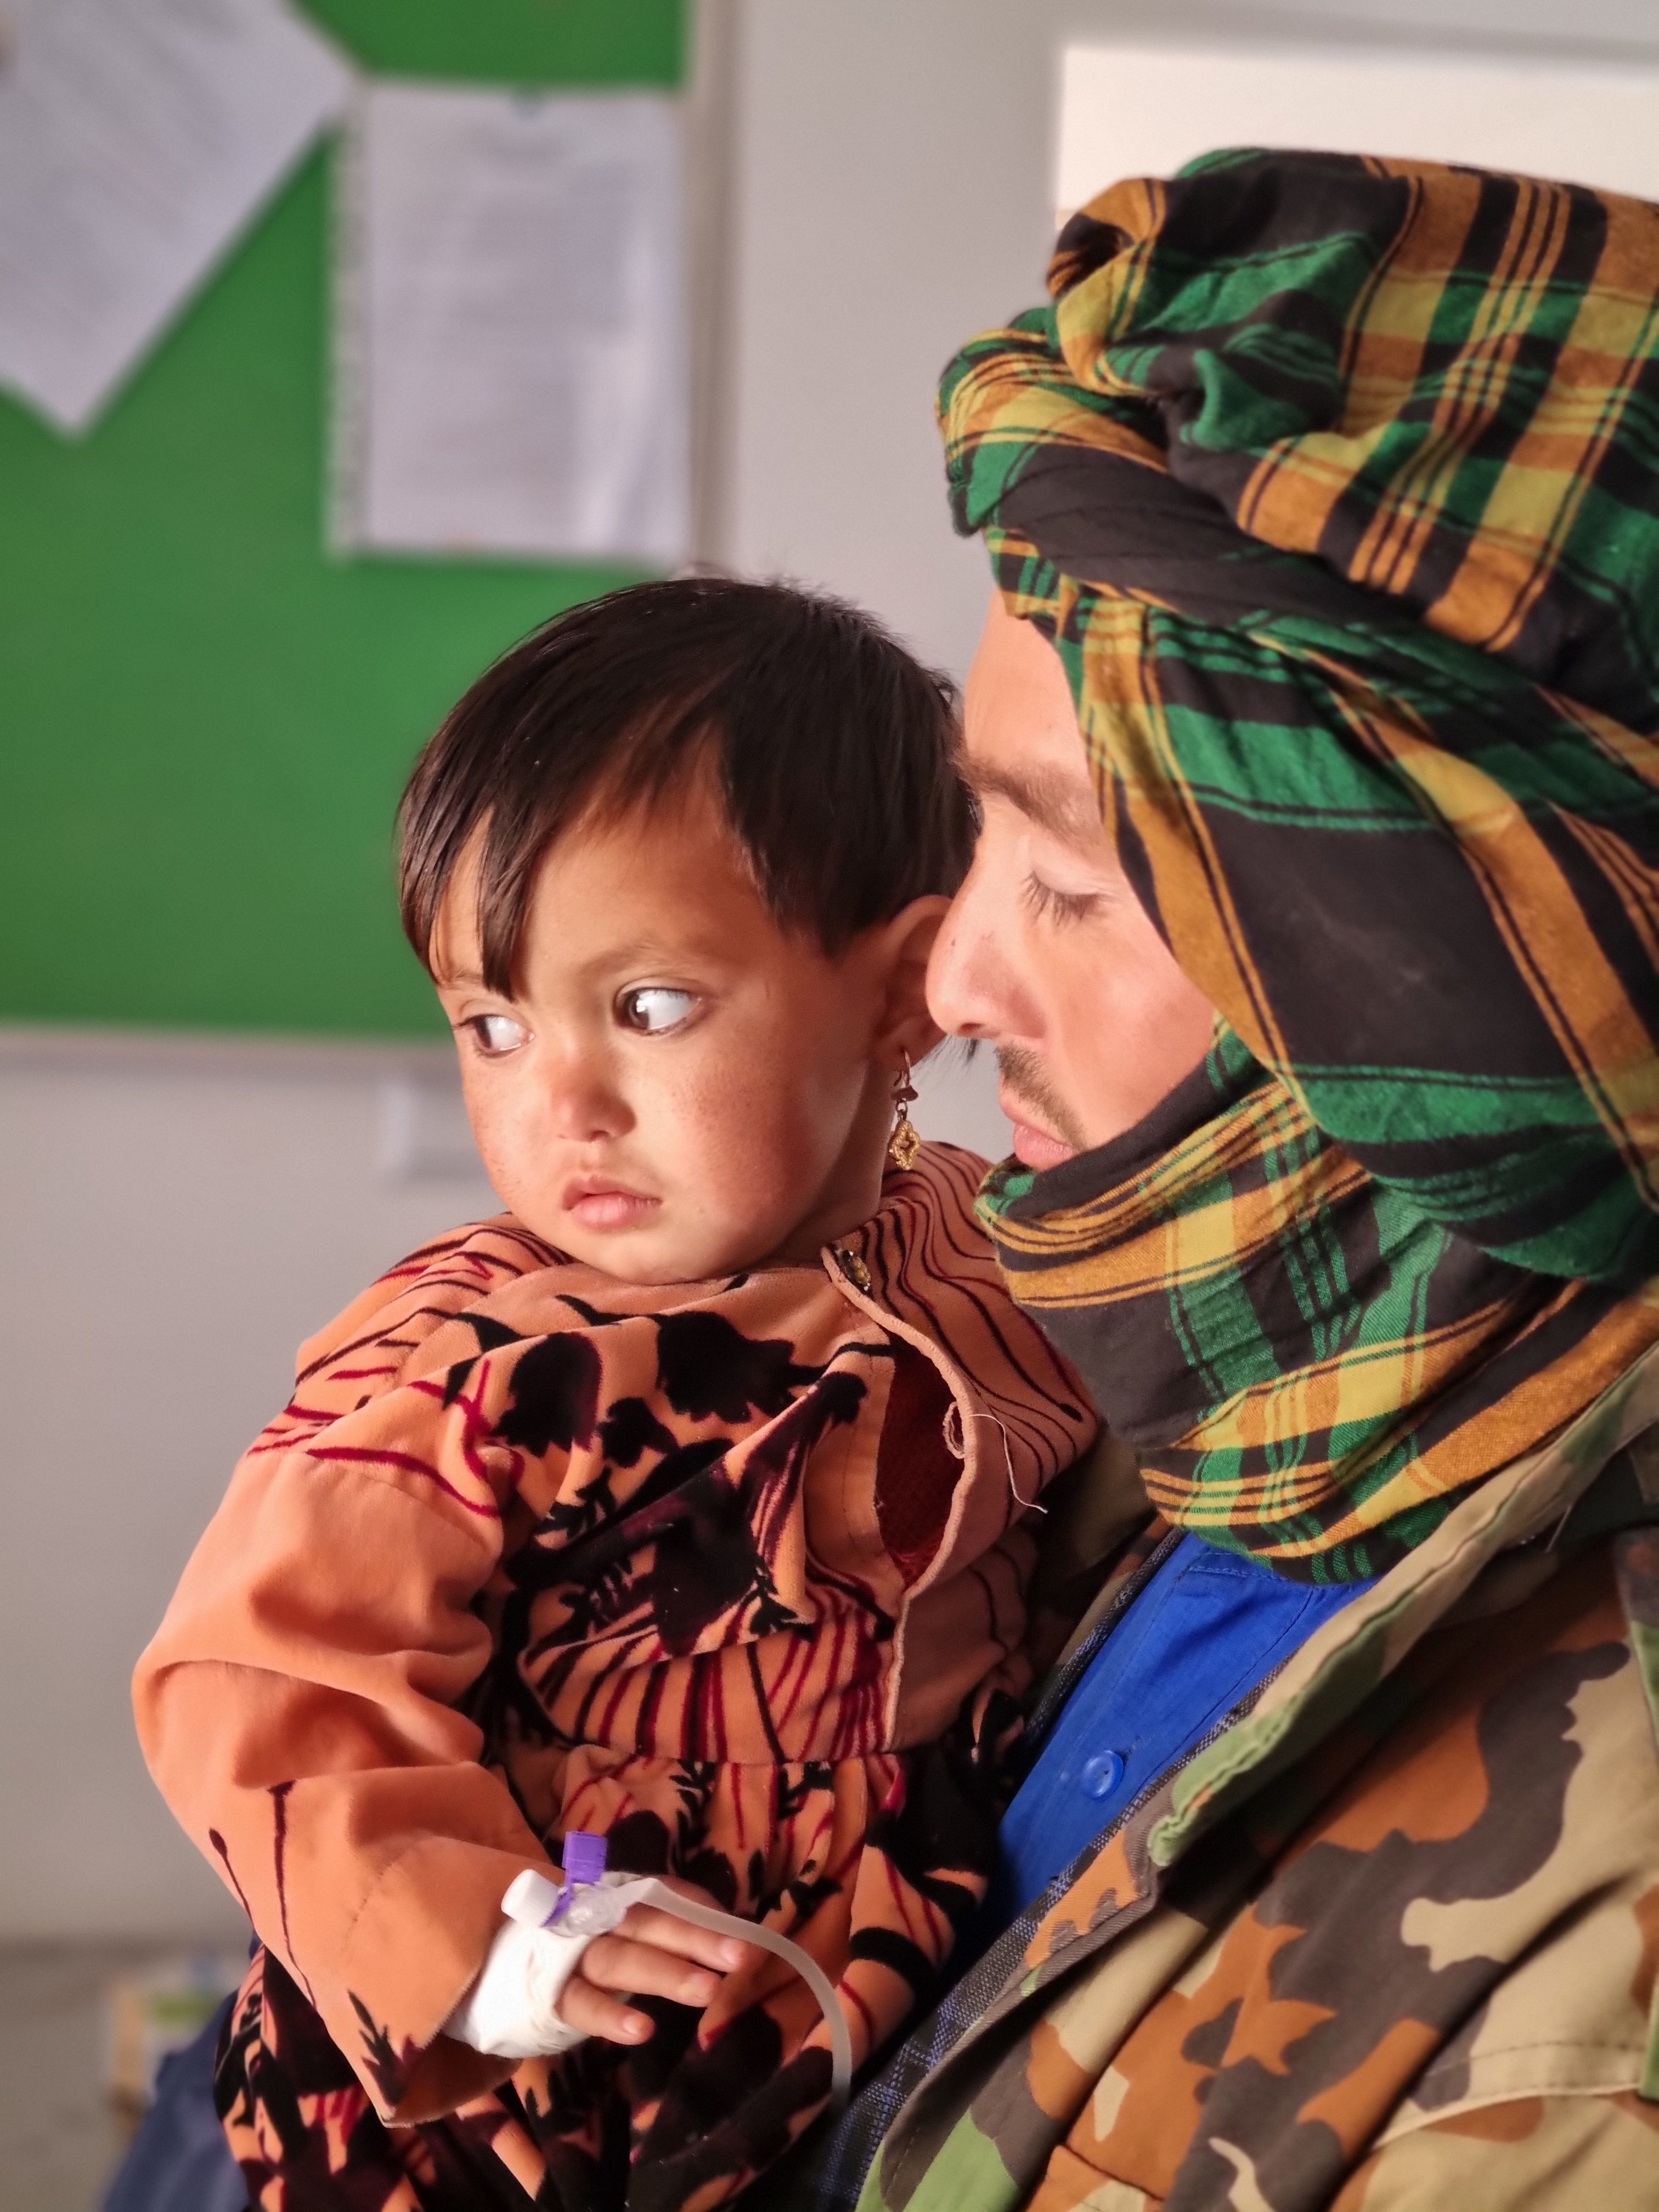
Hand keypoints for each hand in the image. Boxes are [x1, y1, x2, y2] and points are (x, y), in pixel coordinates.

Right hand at [557, 1877, 754, 2045]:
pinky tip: (642, 2030)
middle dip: (696, 1938)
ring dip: (665, 1973)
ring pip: (620, 1959)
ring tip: (708, 1990)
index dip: (701, 1908)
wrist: (500, 1963)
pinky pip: (582, 2004)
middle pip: (649, 1922)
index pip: (662, 1893)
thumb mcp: (617, 1930)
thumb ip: (663, 1927)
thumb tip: (731, 1931)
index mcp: (616, 1898)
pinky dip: (610, 2015)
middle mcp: (595, 1917)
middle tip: (742, 1956)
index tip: (742, 1931)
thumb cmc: (575, 1947)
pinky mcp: (550, 1994)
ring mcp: (570, 1954)